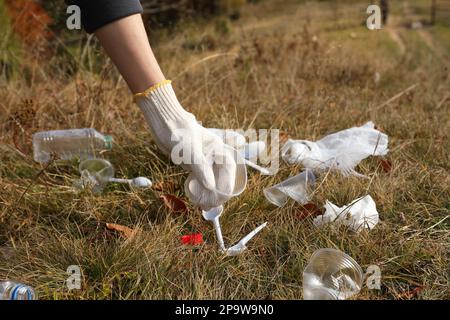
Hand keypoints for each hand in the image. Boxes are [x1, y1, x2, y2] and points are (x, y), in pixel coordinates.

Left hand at [135, 82, 246, 208]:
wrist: (163, 124)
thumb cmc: (178, 133)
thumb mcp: (189, 151)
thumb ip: (201, 168)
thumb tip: (211, 187)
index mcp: (217, 147)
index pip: (228, 167)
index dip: (228, 183)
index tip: (223, 196)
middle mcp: (212, 154)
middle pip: (221, 175)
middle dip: (219, 190)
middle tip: (213, 204)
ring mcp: (203, 159)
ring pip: (211, 178)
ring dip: (209, 192)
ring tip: (205, 204)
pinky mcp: (193, 163)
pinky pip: (200, 179)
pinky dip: (199, 188)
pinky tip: (196, 197)